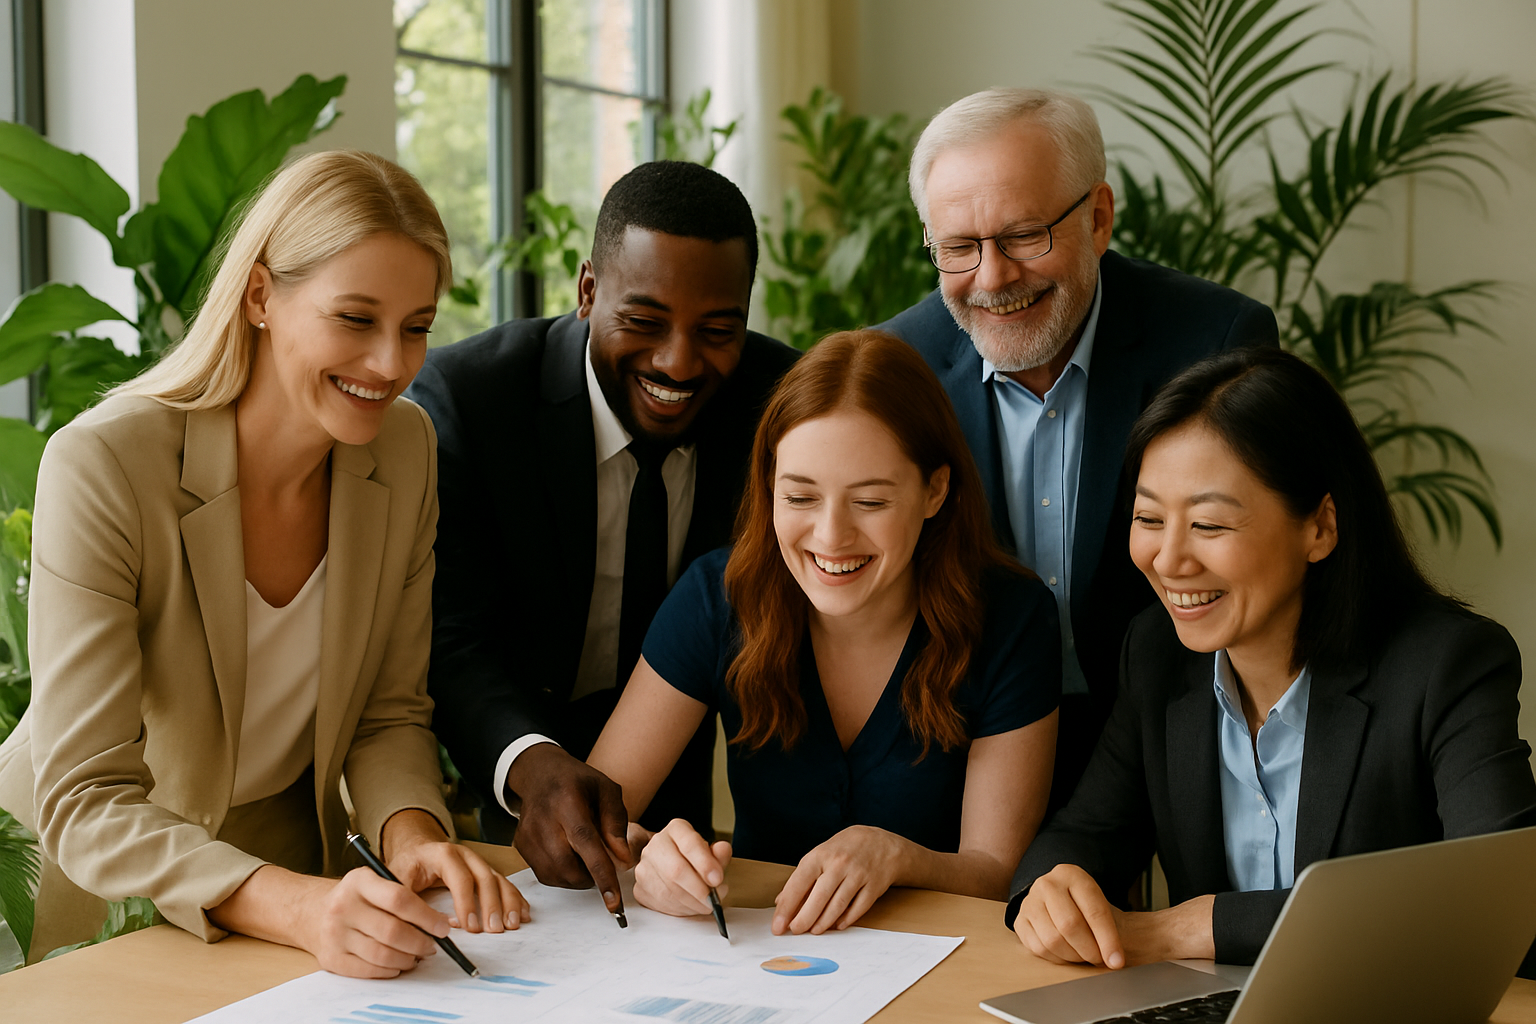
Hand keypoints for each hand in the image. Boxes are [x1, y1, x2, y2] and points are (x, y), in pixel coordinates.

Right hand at [303, 867, 453, 978]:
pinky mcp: (330, 958)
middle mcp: (343, 906)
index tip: (443, 927)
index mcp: (359, 881)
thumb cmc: (357, 899)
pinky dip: (389, 970)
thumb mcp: (374, 883)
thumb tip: (440, 923)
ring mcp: (334, 933)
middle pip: (392, 931)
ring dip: (407, 959)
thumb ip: (403, 896)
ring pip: (382, 954)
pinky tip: (398, 965)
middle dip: (420, 942)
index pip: (400, 899)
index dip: (427, 916)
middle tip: (432, 946)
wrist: (313, 913)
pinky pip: (368, 969)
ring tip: (417, 956)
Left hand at [382, 809, 528, 933]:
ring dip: (509, 903)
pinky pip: (505, 884)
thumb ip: (406, 902)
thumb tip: (418, 929)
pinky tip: (522, 914)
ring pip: (499, 880)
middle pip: (485, 878)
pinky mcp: (485, 872)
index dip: (466, 902)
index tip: (469, 927)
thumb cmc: (407, 866)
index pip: (460, 878)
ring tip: (512, 924)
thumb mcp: (397, 880)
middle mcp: (466, 855)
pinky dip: (516, 899)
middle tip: (494, 930)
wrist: (415, 850)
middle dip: (492, 905)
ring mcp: (478, 863)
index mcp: (443, 854)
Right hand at [508, 743, 632, 914]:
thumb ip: (616, 824)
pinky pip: (545, 874)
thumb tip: (622, 860)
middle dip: (591, 877)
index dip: (601, 874)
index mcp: (568, 801)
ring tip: (586, 857)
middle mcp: (543, 819)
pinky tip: (570, 856)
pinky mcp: (520, 845)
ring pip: (556, 876)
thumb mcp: (607, 791)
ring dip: (578, 877)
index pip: (585, 842)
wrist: (540, 773)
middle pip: (568, 866)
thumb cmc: (578, 782)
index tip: (614, 902)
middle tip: (604, 863)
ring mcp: (528, 834)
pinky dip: (563, 875)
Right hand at [632, 818, 731, 916]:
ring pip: (669, 890)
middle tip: (713, 899)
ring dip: (692, 903)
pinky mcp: (640, 888)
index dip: (705, 864)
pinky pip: (661, 903)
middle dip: (699, 889)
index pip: (689, 844)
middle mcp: (657, 844)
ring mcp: (645, 866)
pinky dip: (680, 910)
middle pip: (676, 870)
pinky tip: (691, 906)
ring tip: (706, 904)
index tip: (717, 879)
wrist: (673, 866)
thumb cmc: (695, 860)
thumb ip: (719, 853)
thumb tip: (722, 850)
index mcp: (677, 830)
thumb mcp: (712, 854)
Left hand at [773, 825, 904, 934]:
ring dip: (824, 922)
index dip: (787, 906)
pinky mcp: (874, 886)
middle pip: (819, 897)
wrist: (882, 842)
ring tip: (814, 931)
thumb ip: (802, 878)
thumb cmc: (845, 849)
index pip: (799, 883)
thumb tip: (781, 902)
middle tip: (795, 931)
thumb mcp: (820, 855)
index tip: (778, 924)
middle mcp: (839, 864)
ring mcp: (858, 875)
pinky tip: (837, 926)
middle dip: (804, 919)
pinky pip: (858, 908)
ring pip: (838, 905)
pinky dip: (846, 919)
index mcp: (821, 855)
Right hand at [1014, 863, 1126, 967]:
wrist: (1055, 894)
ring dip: (1073, 957)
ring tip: (1082, 955)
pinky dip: (1056, 958)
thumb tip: (1114, 961)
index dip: (1107, 940)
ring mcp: (1029, 902)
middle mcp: (1047, 885)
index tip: (1116, 962)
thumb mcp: (1097, 904)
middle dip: (1089, 950)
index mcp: (1072, 875)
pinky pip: (1038, 949)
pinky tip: (1065, 953)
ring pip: (1052, 940)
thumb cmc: (1081, 902)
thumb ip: (1107, 930)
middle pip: (1070, 926)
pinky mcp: (1020, 920)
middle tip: (1097, 959)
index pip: (1094, 911)